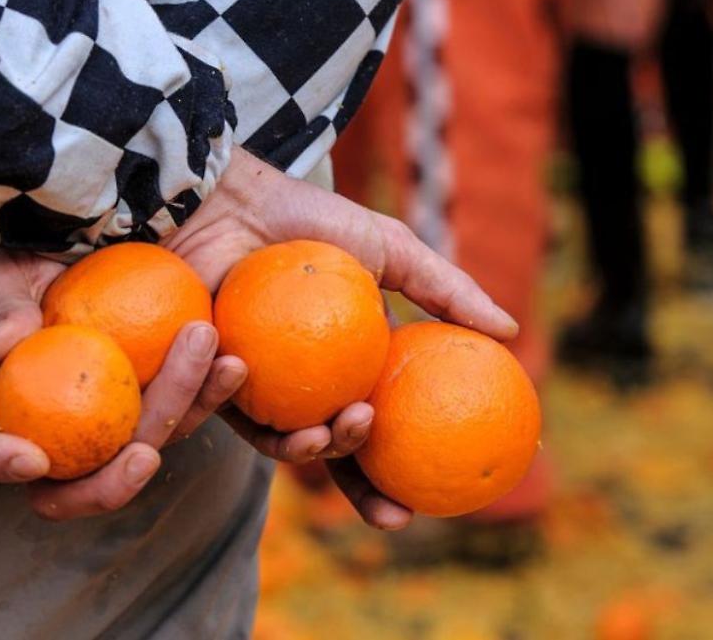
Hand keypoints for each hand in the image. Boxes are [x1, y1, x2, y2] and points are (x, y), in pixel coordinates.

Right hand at [0, 248, 246, 520]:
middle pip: (73, 486)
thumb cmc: (20, 260)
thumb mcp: (1, 273)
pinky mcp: (155, 403)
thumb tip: (2, 347)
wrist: (77, 248)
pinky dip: (211, 392)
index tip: (33, 459)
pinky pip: (186, 410)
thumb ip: (2, 305)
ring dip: (178, 416)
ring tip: (203, 371)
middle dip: (112, 486)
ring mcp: (109, 425)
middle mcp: (53, 433)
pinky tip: (233, 363)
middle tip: (143, 455)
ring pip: (144, 447)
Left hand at [161, 147, 517, 529]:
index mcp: (346, 369)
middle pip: (333, 460)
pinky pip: (221, 409)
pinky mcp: (202, 376)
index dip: (395, 478)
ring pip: (281, 445)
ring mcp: (253, 387)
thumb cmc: (308, 221)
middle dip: (362, 495)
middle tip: (392, 510)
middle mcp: (301, 387)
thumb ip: (446, 291)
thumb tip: (510, 333)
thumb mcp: (390, 249)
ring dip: (310, 453)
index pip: (376, 435)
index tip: (424, 506)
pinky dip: (236, 399)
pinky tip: (246, 374)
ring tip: (334, 430)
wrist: (232, 202)